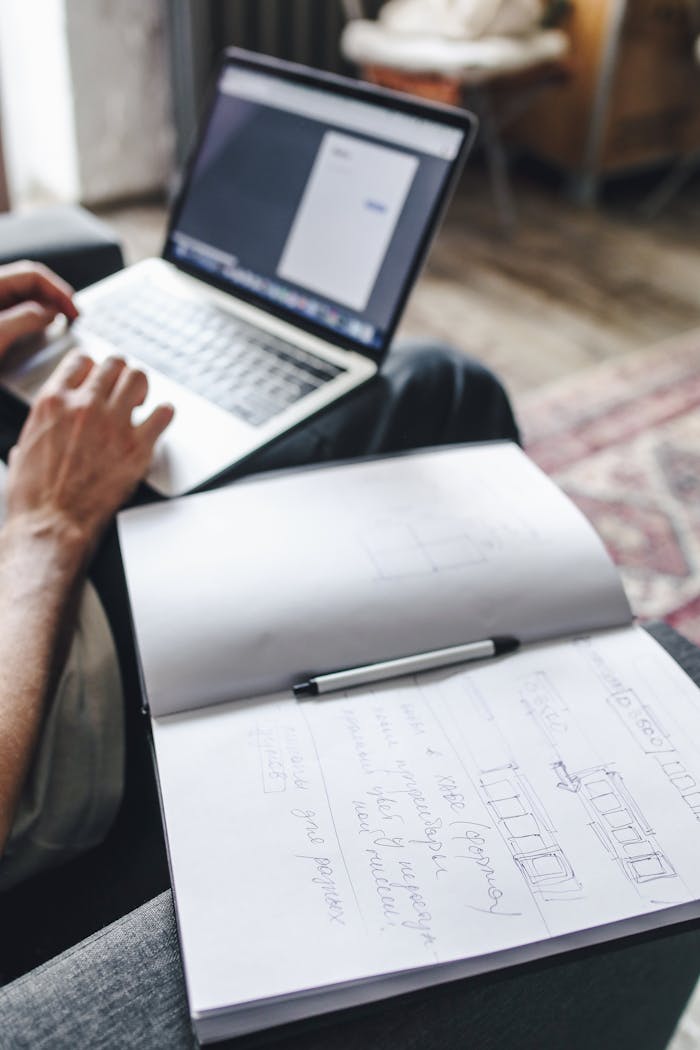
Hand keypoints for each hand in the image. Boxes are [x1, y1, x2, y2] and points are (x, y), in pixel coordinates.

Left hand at [0, 261, 77, 359]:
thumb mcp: (0, 333)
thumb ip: (28, 318)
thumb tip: (52, 311)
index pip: (34, 274)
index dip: (58, 291)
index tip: (74, 311)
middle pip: (30, 284)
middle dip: (55, 297)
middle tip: (72, 316)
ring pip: (23, 297)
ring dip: (45, 307)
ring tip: (60, 322)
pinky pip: (15, 311)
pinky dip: (32, 317)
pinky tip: (38, 329)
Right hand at [6, 352, 173, 564]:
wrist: (51, 525)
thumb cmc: (34, 497)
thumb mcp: (23, 450)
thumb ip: (38, 430)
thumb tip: (43, 429)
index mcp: (52, 403)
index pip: (81, 360)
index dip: (93, 369)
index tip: (98, 379)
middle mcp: (84, 406)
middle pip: (114, 364)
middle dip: (120, 375)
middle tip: (123, 391)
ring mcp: (113, 424)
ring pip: (139, 378)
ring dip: (142, 387)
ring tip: (141, 402)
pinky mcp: (137, 447)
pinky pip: (164, 414)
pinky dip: (165, 414)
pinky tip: (160, 419)